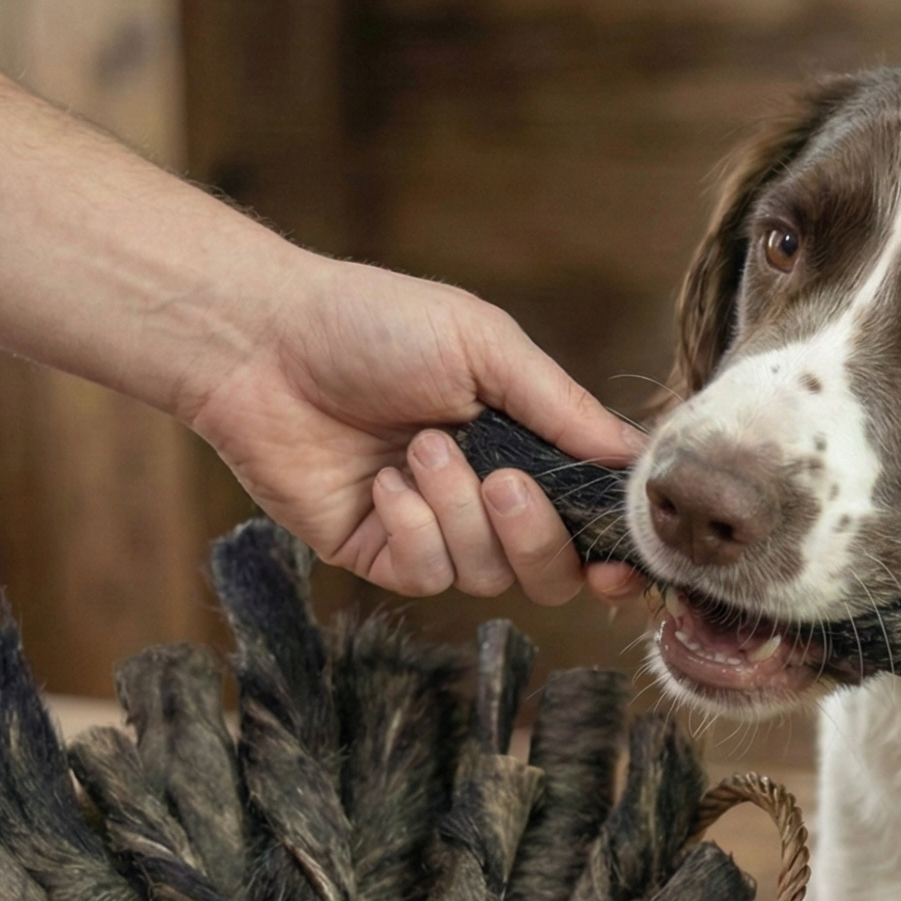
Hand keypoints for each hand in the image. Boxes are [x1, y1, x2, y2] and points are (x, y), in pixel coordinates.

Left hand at [184, 255, 645, 603]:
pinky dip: (413, 529)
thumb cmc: (375, 325)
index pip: (590, 517)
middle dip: (537, 535)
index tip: (622, 560)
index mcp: (527, 444)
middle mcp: (486, 497)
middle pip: (551, 570)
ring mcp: (433, 531)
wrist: (266, 343)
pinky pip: (427, 576)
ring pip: (490, 575)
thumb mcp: (487, 347)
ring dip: (460, 513)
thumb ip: (562, 409)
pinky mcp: (379, 554)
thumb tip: (635, 459)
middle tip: (503, 482)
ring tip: (418, 448)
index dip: (613, 549)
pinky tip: (383, 484)